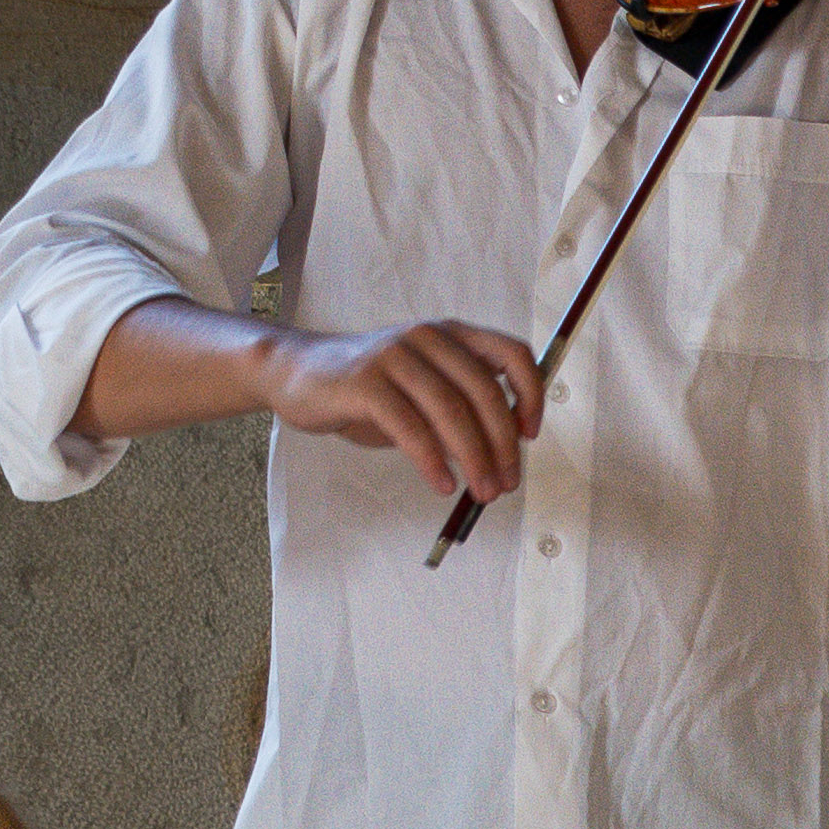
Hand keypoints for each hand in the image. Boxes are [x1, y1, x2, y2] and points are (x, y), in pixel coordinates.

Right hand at [263, 317, 543, 501]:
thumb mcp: (423, 394)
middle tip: (506, 484)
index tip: (530, 435)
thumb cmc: (369, 390)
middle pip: (485, 392)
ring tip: (482, 492)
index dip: (531, 394)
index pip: (511, 353)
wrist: (297, 374)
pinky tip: (441, 485)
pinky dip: (432, 461)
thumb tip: (502, 458)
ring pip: (451, 411)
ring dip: (474, 459)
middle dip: (503, 445)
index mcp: (451, 335)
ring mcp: (395, 355)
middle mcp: (428, 338)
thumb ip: (461, 414)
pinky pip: (410, 426)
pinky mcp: (365, 382)